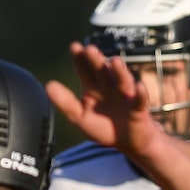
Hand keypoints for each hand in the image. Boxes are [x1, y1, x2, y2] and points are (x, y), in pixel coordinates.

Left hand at [45, 42, 162, 159]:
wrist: (128, 142)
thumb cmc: (104, 126)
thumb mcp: (79, 117)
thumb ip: (65, 102)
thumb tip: (48, 85)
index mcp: (94, 87)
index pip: (85, 70)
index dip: (80, 59)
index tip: (74, 47)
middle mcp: (110, 87)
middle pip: (102, 71)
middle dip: (97, 60)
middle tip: (90, 49)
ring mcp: (125, 96)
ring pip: (122, 81)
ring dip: (119, 71)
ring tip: (114, 61)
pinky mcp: (139, 108)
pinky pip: (140, 100)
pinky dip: (140, 94)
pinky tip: (138, 87)